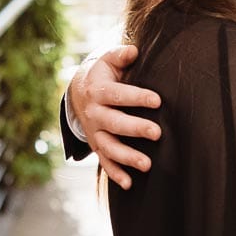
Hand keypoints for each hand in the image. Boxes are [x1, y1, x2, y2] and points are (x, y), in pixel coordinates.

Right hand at [69, 46, 161, 186]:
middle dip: (136, 129)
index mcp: (98, 91)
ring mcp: (94, 132)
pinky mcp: (96, 145)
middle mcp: (94, 114)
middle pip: (115, 123)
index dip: (137, 97)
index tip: (157, 101)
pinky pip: (105, 161)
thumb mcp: (108, 61)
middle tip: (157, 133)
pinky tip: (129, 184)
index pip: (118, 95)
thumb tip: (134, 51)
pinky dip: (115, 174)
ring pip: (109, 147)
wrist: (77, 93)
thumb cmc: (102, 75)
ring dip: (127, 157)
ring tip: (147, 165)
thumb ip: (120, 55)